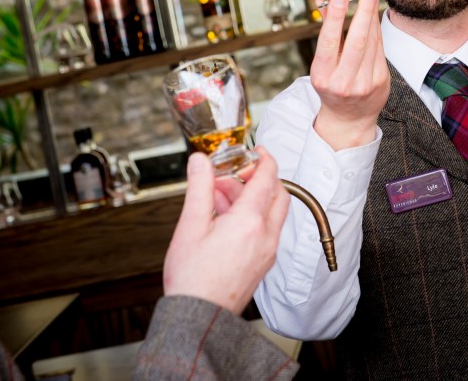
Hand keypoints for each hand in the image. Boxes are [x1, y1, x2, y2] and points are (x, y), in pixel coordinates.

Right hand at [163, 148, 289, 313]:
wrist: (198, 317)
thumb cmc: (192, 279)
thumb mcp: (190, 226)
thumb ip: (198, 188)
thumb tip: (200, 162)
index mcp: (249, 223)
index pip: (268, 178)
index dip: (263, 159)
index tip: (256, 150)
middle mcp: (265, 236)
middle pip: (277, 194)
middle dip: (259, 178)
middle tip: (234, 173)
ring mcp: (267, 251)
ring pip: (271, 212)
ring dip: (251, 198)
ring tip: (218, 196)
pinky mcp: (263, 263)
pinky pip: (265, 230)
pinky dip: (251, 216)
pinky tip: (223, 218)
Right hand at [310, 0, 388, 149]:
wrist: (349, 119)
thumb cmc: (332, 85)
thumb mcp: (322, 66)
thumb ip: (328, 35)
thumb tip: (327, 0)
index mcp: (323, 76)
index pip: (329, 42)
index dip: (334, 18)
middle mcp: (343, 82)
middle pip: (357, 41)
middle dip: (363, 12)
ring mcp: (364, 83)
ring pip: (371, 43)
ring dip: (372, 17)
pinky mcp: (381, 82)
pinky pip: (380, 50)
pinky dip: (377, 31)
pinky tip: (373, 17)